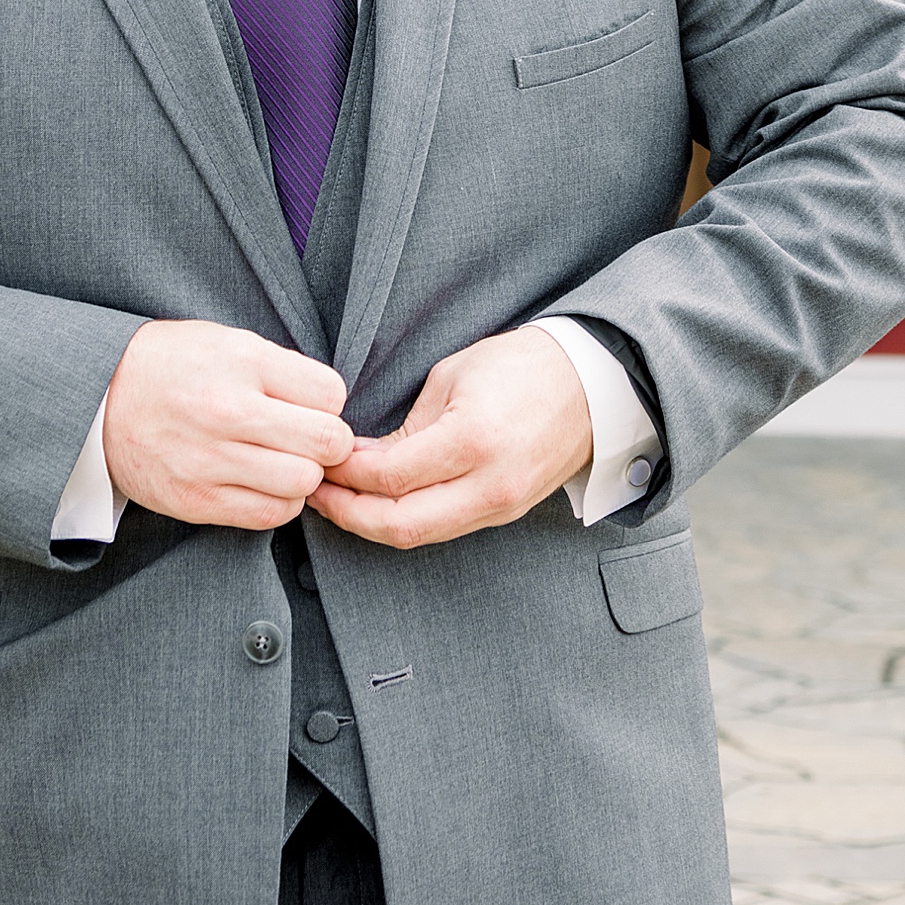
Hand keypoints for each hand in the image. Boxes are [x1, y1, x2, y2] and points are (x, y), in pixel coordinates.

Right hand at [104, 320, 352, 529]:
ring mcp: (209, 459)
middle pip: (326, 442)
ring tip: (283, 461)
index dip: (328, 403)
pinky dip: (278, 502)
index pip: (330, 393)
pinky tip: (263, 482)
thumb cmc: (171, 365)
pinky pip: (269, 514)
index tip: (311, 406)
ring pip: (302, 483)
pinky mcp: (196, 499)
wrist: (99, 398)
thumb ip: (279, 368)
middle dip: (328, 443)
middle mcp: (227, 410)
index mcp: (240, 361)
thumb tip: (331, 405)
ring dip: (303, 476)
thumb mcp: (224, 341)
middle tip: (309, 439)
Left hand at [310, 325, 592, 549]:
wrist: (591, 385)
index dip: (344, 475)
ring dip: (370, 525)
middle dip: (347, 514)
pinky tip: (377, 505)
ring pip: (420, 537)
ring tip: (337, 501)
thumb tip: (360, 459)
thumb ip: (407, 427)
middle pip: (399, 526)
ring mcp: (501, 506)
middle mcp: (489, 484)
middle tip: (314, 493)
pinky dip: (404, 523)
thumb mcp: (452, 377)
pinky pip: (443, 531)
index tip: (320, 459)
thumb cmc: (520, 367)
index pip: (389, 477)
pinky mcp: (505, 514)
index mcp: (473, 440)